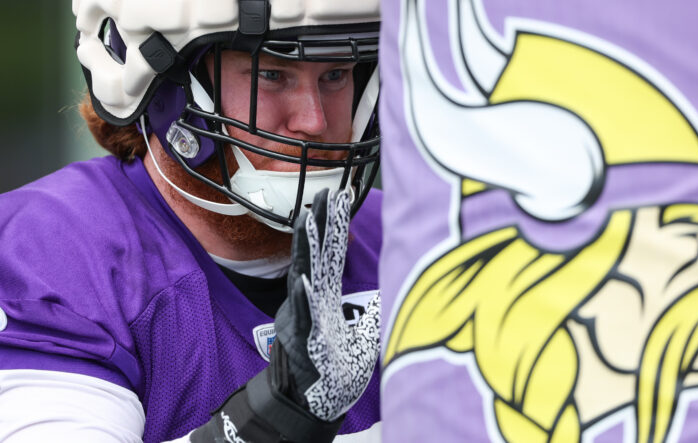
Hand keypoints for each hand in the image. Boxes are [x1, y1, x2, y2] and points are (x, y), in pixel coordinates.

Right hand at [275, 188, 380, 420]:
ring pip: (303, 278)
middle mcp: (312, 302)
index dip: (336, 226)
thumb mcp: (364, 333)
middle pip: (316, 255)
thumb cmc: (340, 369)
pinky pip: (301, 319)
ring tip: (305, 219)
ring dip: (304, 249)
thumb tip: (385, 290)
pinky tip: (301, 280)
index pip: (332, 253)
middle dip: (319, 224)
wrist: (321, 404)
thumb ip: (371, 309)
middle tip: (323, 191)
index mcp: (326, 297)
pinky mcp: (302, 343)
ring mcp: (304, 320)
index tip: (340, 197)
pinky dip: (301, 300)